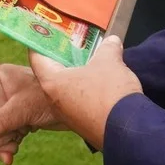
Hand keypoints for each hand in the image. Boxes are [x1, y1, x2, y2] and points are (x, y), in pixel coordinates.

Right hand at [0, 64, 65, 161]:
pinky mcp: (24, 111)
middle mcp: (8, 85)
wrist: (74, 109)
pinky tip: (7, 154)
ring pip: (1, 120)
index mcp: (3, 75)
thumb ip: (0, 121)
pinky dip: (10, 139)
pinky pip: (11, 126)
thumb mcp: (20, 110)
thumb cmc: (47, 99)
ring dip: (0, 140)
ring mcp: (16, 99)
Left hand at [28, 36, 141, 150]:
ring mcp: (68, 115)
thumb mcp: (109, 61)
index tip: (44, 34)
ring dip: (77, 76)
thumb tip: (111, 41)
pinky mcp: (83, 125)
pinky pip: (79, 103)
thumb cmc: (109, 93)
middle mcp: (55, 100)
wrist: (127, 131)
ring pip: (67, 90)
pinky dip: (86, 91)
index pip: (37, 58)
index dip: (40, 43)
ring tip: (91, 63)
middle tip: (73, 46)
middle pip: (52, 74)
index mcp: (52, 82)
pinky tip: (101, 84)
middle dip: (63, 60)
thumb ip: (108, 48)